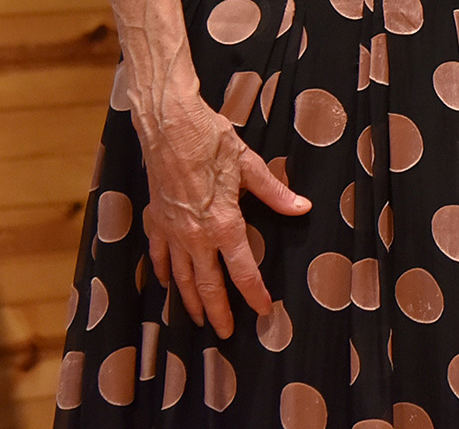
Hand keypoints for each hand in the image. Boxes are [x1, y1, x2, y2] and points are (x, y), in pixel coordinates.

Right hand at [136, 89, 310, 336]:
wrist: (170, 125)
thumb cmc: (211, 140)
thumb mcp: (249, 165)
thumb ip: (275, 193)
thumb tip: (302, 207)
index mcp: (224, 224)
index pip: (242, 271)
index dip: (254, 294)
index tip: (263, 310)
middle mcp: (196, 235)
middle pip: (208, 284)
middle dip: (217, 312)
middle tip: (224, 333)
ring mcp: (172, 230)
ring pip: (180, 277)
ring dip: (190, 300)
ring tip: (197, 319)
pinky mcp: (156, 220)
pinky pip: (158, 255)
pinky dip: (163, 272)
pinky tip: (166, 283)